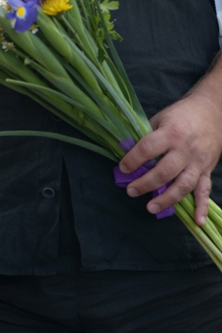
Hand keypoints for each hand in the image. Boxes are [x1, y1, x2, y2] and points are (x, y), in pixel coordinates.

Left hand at [118, 63, 221, 225]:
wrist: (211, 111)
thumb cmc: (181, 114)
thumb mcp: (161, 117)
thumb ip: (147, 135)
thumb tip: (127, 151)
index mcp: (171, 133)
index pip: (148, 149)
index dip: (133, 159)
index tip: (122, 168)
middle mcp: (185, 150)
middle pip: (165, 171)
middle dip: (146, 183)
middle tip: (131, 191)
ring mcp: (198, 162)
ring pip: (183, 185)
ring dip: (167, 199)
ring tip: (150, 208)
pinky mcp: (207, 170)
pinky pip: (205, 190)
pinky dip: (202, 207)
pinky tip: (197, 221)